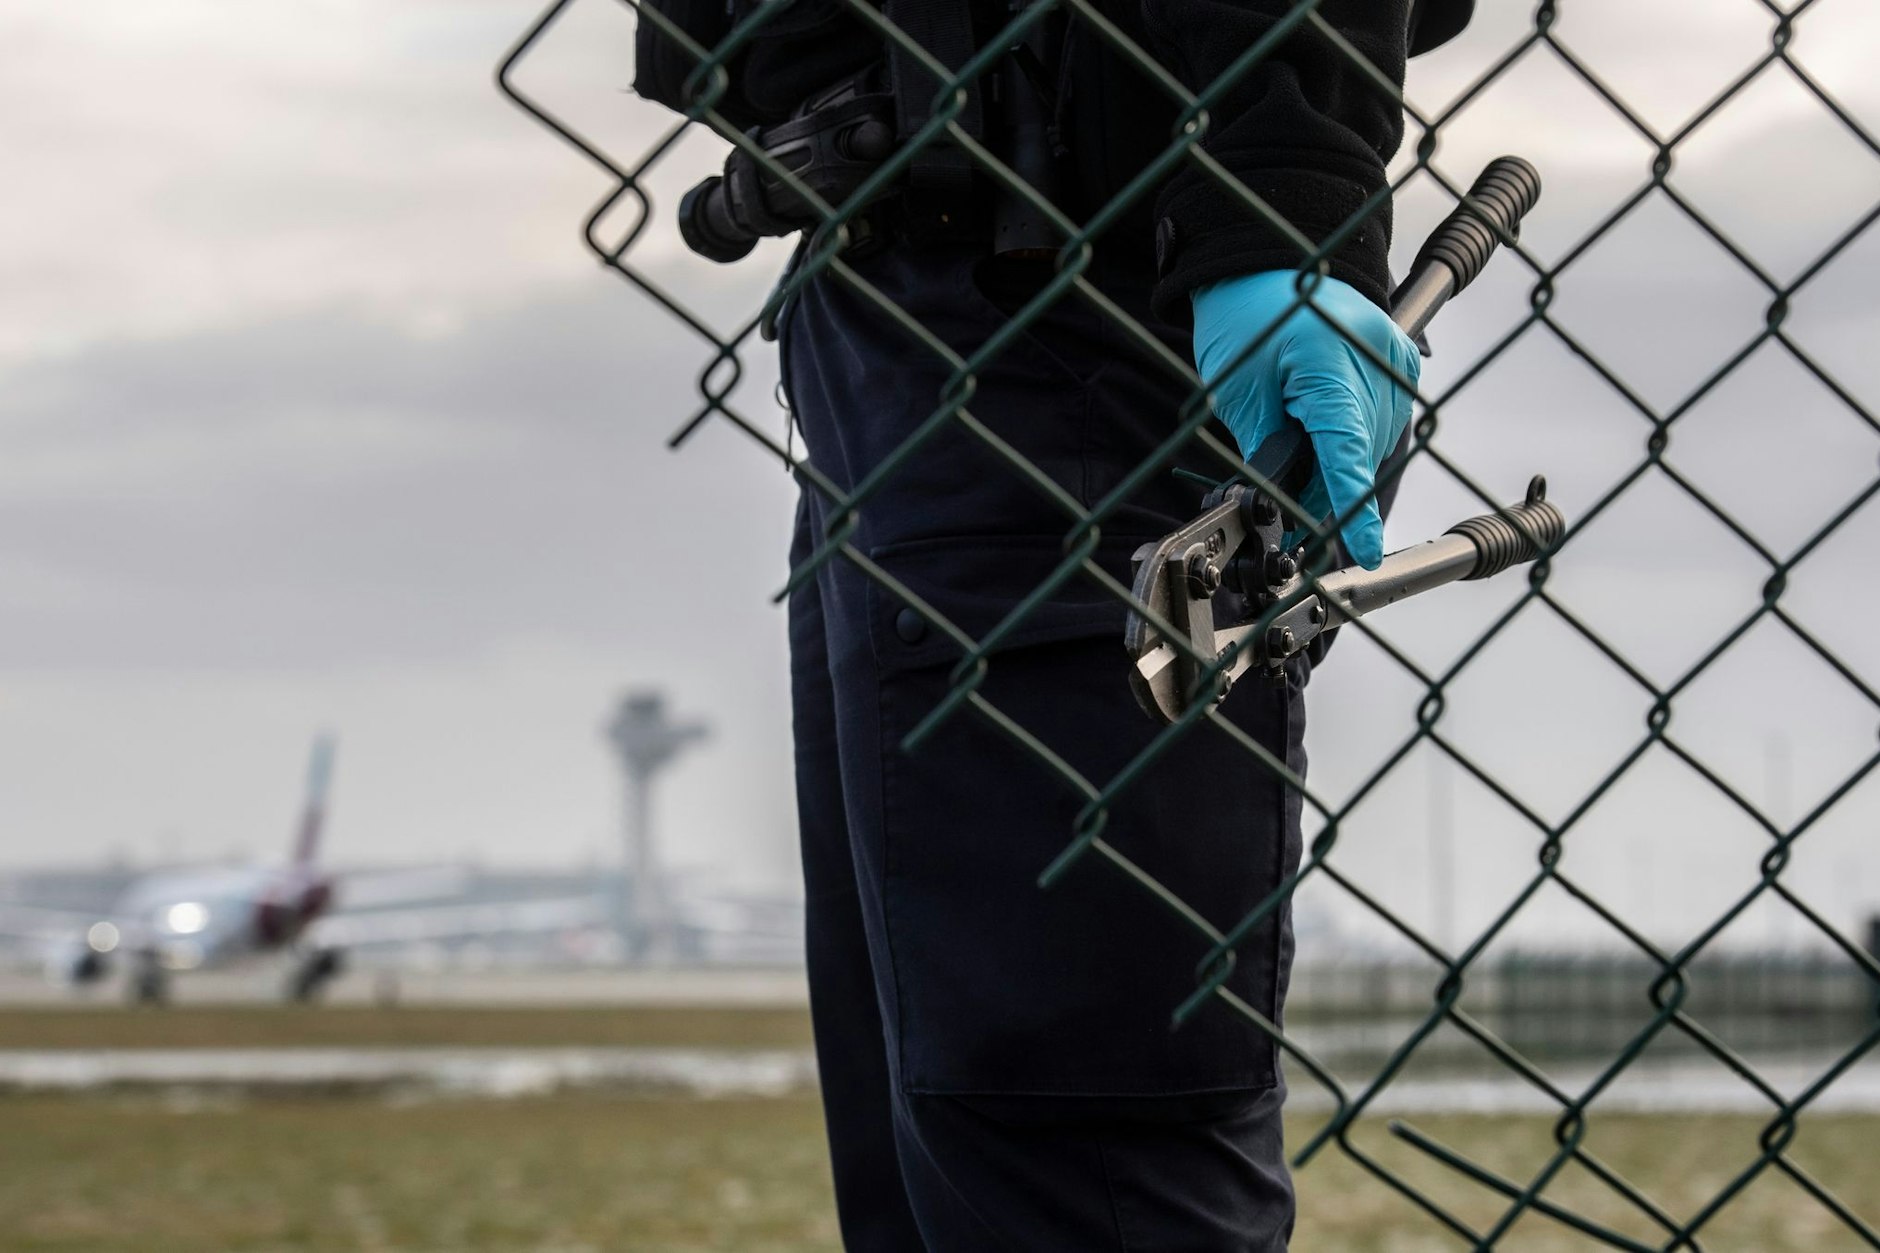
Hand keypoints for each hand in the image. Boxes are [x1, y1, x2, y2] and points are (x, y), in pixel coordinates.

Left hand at [1191, 270, 1419, 568]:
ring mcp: (1395, 354)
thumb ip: (1269, 452)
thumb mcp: (1240, 395)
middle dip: (1327, 492)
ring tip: (1302, 465)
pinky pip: (1387, 419)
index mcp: (1328, 362)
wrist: (1263, 267)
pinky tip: (1328, 435)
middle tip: (1290, 514)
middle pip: (1361, 453)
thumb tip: (1286, 507)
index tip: (1365, 550)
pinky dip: (1359, 437)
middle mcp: (1374, 355)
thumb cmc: (1244, 322)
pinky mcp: (1403, 357)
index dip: (1353, 508)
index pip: (1347, 452)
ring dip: (1344, 465)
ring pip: (1377, 443)